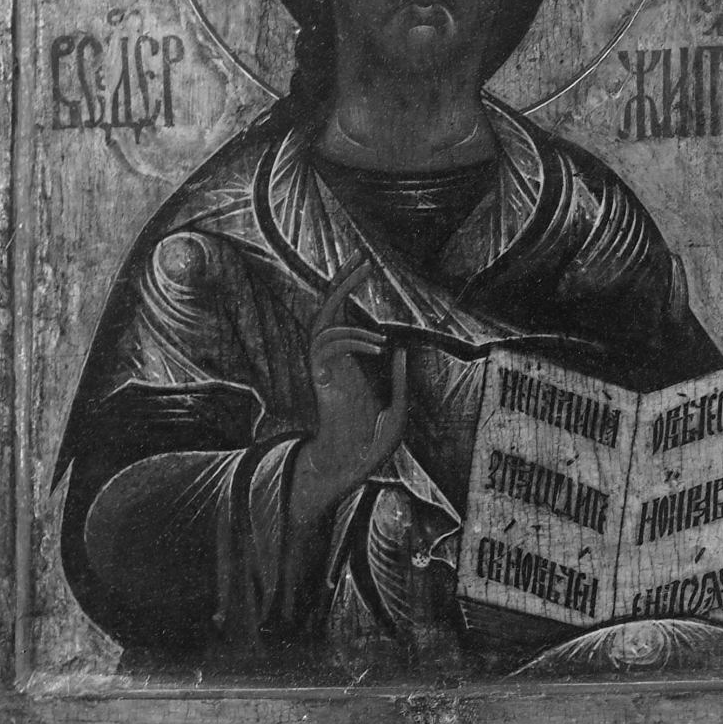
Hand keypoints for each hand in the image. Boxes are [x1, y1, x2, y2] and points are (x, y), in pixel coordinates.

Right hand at [291, 252, 407, 525]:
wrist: (355, 466)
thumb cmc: (373, 443)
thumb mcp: (397, 406)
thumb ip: (398, 378)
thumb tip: (400, 348)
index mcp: (349, 364)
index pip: (343, 317)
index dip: (350, 290)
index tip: (366, 265)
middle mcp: (334, 362)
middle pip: (327, 309)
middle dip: (341, 280)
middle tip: (362, 257)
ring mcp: (326, 369)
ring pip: (322, 324)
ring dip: (344, 304)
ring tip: (373, 307)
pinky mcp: (323, 379)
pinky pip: (327, 347)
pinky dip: (352, 339)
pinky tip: (378, 345)